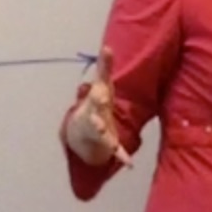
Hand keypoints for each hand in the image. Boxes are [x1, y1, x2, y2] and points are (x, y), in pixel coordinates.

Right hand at [65, 46, 131, 166]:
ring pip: (102, 137)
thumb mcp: (102, 84)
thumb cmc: (96, 101)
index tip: (101, 93)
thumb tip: (107, 46)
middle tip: (99, 123)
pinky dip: (122, 157)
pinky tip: (130, 164)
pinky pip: (116, 152)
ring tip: (112, 145)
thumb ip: (105, 66)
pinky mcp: (108, 143)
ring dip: (107, 141)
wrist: (82, 129)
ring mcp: (100, 132)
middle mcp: (94, 118)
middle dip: (96, 121)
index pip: (95, 97)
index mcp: (95, 102)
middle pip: (94, 119)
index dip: (98, 95)